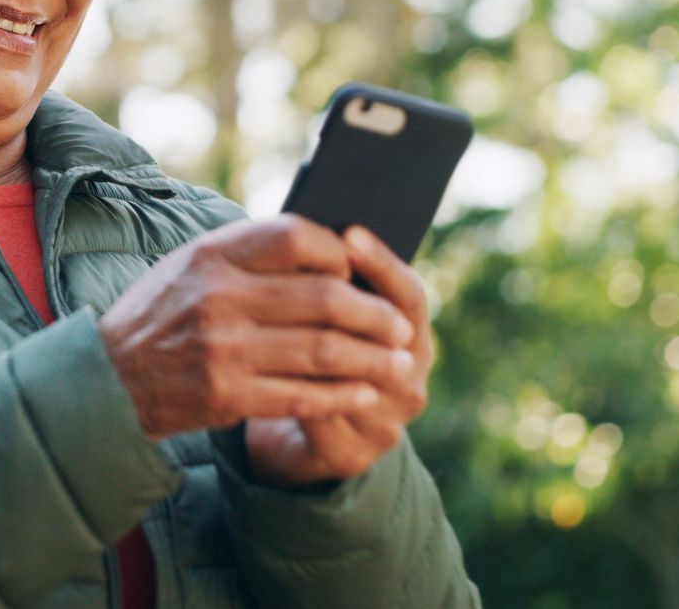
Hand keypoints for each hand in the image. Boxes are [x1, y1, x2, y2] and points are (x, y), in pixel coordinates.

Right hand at [97, 214, 417, 442]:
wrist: (108, 380)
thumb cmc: (162, 315)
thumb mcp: (191, 265)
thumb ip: (249, 253)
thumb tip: (329, 247)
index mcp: (212, 254)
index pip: (295, 236)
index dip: (339, 252)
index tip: (359, 270)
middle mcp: (219, 296)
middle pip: (323, 297)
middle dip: (374, 314)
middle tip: (399, 326)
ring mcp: (224, 348)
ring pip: (323, 350)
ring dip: (371, 357)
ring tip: (398, 361)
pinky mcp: (227, 394)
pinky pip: (303, 394)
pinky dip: (341, 394)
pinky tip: (364, 392)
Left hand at [243, 225, 431, 486]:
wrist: (300, 435)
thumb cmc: (308, 353)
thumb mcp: (324, 315)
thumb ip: (328, 281)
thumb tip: (320, 222)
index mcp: (410, 336)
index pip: (409, 293)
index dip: (382, 263)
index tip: (350, 232)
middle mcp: (411, 378)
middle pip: (392, 333)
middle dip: (348, 298)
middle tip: (315, 267)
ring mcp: (388, 421)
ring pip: (358, 376)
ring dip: (320, 343)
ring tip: (281, 314)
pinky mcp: (353, 454)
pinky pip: (324, 417)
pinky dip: (297, 389)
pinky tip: (268, 367)